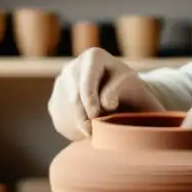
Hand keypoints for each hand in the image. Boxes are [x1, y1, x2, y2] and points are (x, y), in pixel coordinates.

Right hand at [48, 48, 164, 139]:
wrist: (125, 100)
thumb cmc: (133, 92)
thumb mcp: (135, 89)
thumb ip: (122, 92)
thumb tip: (106, 102)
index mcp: (94, 56)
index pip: (86, 82)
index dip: (92, 103)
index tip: (99, 118)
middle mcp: (73, 66)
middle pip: (73, 98)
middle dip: (85, 119)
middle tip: (96, 134)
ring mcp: (61, 83)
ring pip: (65, 111)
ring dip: (80, 127)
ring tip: (97, 134)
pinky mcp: (55, 101)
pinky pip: (60, 119)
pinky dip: (74, 130)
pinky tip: (90, 132)